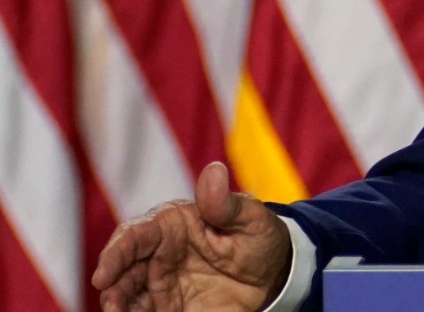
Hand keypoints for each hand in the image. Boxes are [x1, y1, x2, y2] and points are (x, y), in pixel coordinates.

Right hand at [92, 161, 291, 311]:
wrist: (274, 273)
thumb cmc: (258, 237)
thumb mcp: (251, 218)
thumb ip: (226, 203)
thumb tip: (214, 171)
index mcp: (171, 224)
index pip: (134, 235)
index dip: (114, 254)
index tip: (103, 276)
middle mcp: (158, 253)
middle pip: (123, 270)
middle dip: (113, 288)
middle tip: (112, 307)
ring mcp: (161, 282)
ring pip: (129, 295)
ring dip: (120, 306)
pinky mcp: (168, 306)